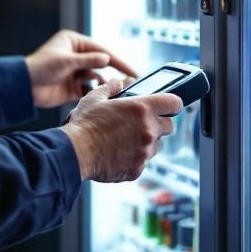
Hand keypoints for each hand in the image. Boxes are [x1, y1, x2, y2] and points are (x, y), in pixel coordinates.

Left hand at [25, 30, 136, 107]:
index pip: (101, 51)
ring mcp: (75, 72)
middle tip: (131, 82)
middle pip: (101, 64)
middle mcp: (76, 56)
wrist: (23, 87)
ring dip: (104, 84)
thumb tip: (107, 58)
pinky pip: (88, 89)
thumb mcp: (66, 61)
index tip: (132, 70)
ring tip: (114, 91)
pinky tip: (101, 98)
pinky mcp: (72, 87)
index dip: (118, 61)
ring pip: (96, 77)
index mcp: (74, 43)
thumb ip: (88, 60)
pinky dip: (95, 93)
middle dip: (114, 73)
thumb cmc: (40, 68)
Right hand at [60, 79, 181, 181]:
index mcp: (141, 108)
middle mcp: (148, 129)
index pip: (174, 103)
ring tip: (126, 140)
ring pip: (157, 146)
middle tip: (140, 124)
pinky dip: (135, 158)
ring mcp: (144, 151)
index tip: (168, 107)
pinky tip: (119, 153)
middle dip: (159, 124)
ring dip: (147, 142)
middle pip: (169, 126)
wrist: (76, 152)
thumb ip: (110, 88)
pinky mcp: (138, 168)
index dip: (172, 104)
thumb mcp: (95, 98)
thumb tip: (117, 83)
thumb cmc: (84, 125)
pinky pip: (144, 162)